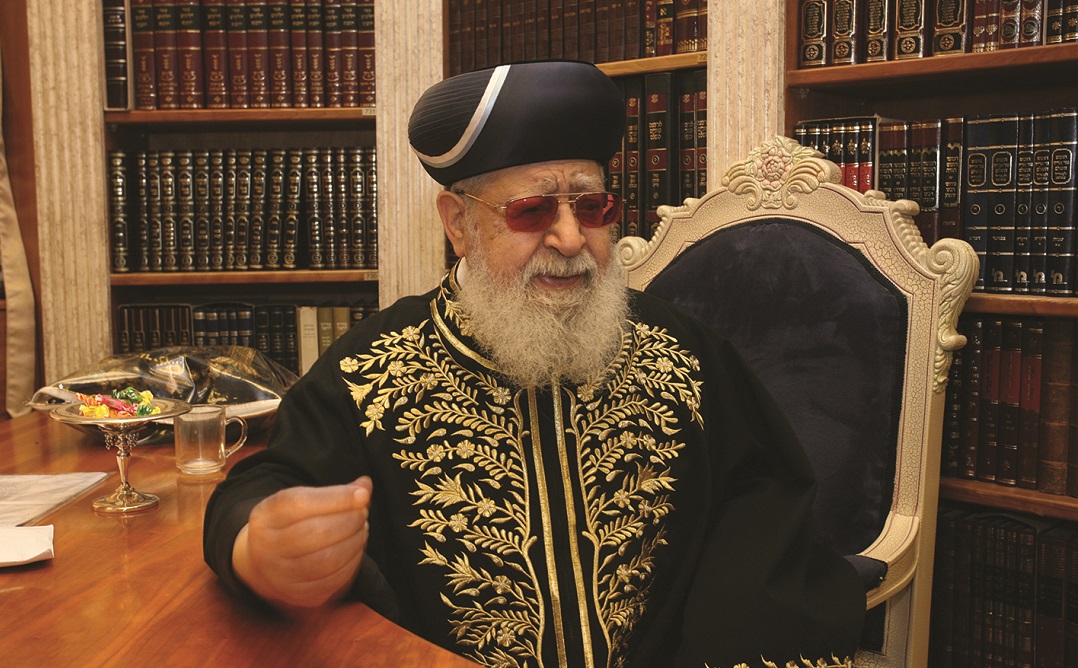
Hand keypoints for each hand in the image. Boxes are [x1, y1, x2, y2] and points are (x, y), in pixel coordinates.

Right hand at [232, 476, 372, 607]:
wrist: (264, 564)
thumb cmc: (291, 525)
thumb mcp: (303, 501)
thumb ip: (335, 493)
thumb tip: (365, 486)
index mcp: (265, 517)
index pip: (300, 504)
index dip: (337, 498)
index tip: (362, 495)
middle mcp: (266, 548)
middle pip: (315, 532)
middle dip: (350, 520)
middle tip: (362, 513)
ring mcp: (280, 576)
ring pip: (326, 559)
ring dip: (354, 541)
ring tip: (361, 530)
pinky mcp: (298, 595)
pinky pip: (333, 580)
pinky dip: (353, 562)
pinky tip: (356, 549)